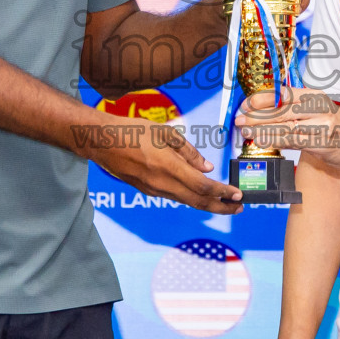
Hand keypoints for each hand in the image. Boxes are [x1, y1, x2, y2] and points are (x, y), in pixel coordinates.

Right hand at [91, 121, 242, 212]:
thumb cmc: (132, 130)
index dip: (223, 193)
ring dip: (207, 203)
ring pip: (186, 201)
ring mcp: (152, 189)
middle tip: (239, 208)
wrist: (101, 141)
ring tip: (224, 202)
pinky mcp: (146, 190)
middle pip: (197, 201)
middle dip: (221, 207)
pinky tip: (199, 193)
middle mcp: (161, 183)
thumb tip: (206, 167)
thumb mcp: (164, 133)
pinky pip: (173, 195)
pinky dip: (191, 197)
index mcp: (168, 167)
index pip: (202, 186)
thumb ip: (188, 151)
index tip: (238, 194)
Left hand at [236, 89, 339, 171]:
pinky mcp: (321, 143)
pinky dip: (275, 141)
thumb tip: (262, 109)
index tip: (245, 104)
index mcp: (315, 96)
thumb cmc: (335, 127)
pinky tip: (262, 141)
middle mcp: (319, 107)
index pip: (283, 94)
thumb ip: (294, 108)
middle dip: (256, 116)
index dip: (262, 99)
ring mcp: (321, 126)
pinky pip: (292, 142)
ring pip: (284, 127)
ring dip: (262, 130)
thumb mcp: (317, 110)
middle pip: (281, 111)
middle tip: (239, 119)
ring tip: (245, 132)